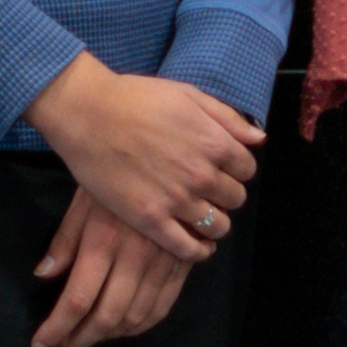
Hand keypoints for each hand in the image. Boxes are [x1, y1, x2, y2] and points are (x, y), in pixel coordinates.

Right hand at [25, 54, 258, 263]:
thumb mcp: (190, 96)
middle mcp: (202, 175)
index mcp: (216, 144)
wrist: (87, 113)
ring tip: (202, 216)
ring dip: (215, 222)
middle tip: (207, 190)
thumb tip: (259, 138)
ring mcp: (177, 200)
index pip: (247, 170)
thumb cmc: (135, 99)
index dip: (236, 170)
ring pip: (218, 226)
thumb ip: (228, 119)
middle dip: (225, 194)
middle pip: (235, 198)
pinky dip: (198, 251)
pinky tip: (197, 245)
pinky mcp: (150, 220)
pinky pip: (188, 248)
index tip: (221, 169)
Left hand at [30, 188, 194, 346]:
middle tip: (62, 346)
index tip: (41, 344)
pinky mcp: (182, 262)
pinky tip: (122, 327)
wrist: (171, 157)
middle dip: (80, 339)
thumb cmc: (115, 176)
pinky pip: (162, 306)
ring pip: (135, 317)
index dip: (57, 329)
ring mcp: (162, 262)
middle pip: (107, 316)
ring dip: (109, 336)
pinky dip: (140, 325)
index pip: (78, 300)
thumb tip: (44, 276)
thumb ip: (64, 241)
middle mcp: (135, 257)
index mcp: (103, 241)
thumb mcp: (82, 201)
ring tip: (87, 337)